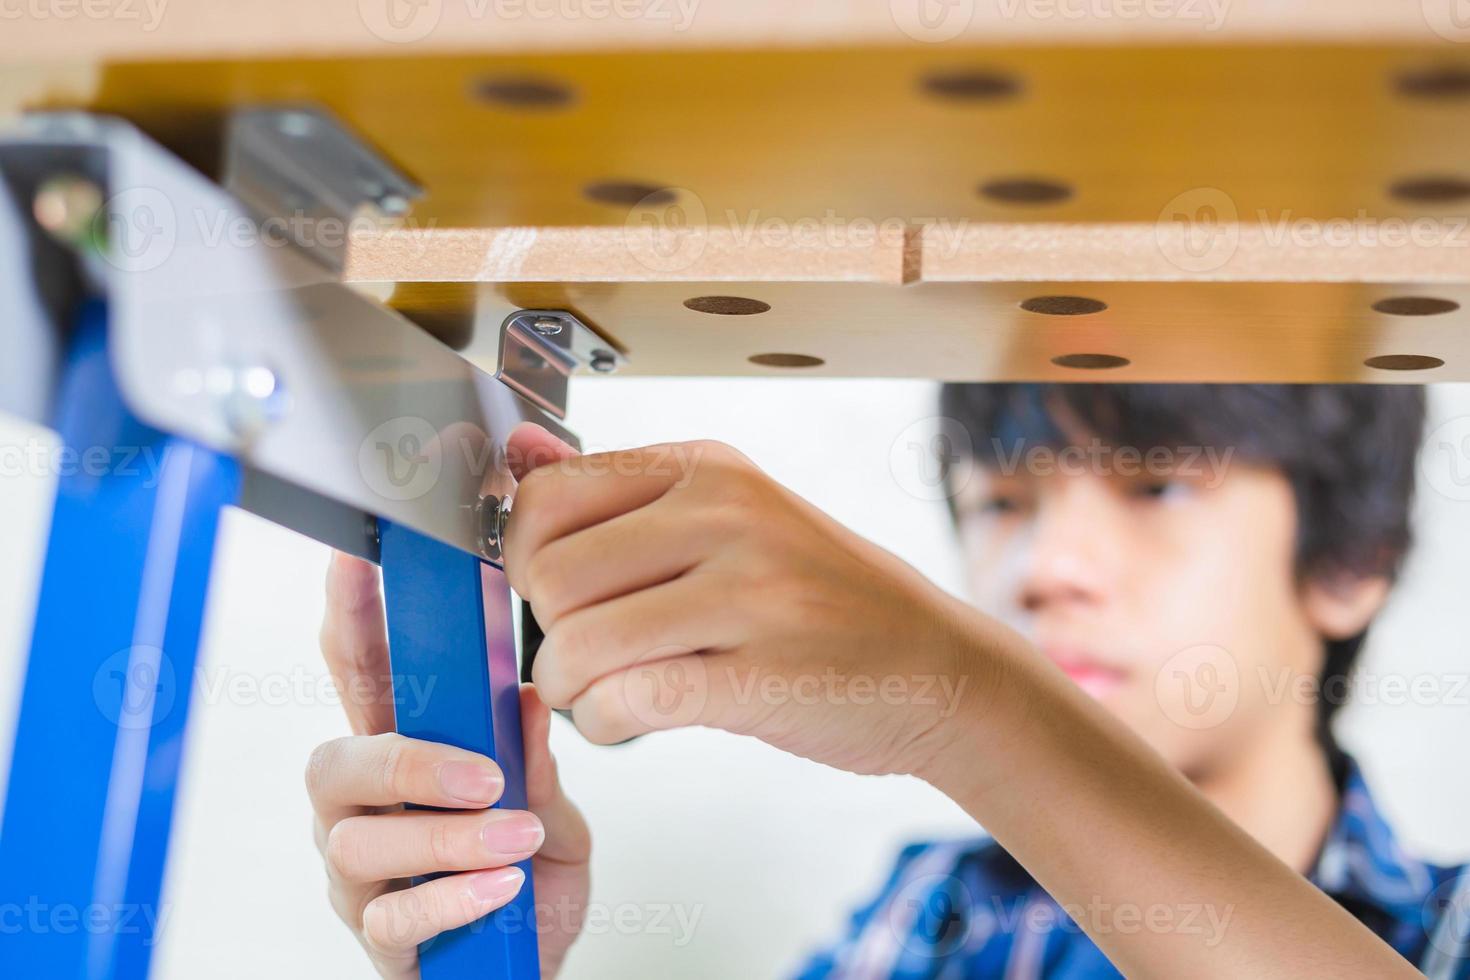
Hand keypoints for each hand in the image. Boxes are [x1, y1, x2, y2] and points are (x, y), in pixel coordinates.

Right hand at [309, 554, 590, 978]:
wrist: (533, 974)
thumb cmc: (529, 888)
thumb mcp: (552, 817)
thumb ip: (537, 765)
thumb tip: (534, 700)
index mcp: (403, 756)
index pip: (363, 677)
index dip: (351, 619)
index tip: (355, 561)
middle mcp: (364, 810)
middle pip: (335, 760)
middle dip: (408, 760)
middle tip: (484, 774)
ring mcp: (360, 876)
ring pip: (360, 841)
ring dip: (447, 837)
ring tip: (514, 840)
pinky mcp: (377, 939)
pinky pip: (391, 916)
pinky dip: (451, 897)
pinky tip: (498, 891)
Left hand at [502, 423, 995, 776]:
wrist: (939, 665)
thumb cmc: (824, 599)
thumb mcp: (735, 517)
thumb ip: (626, 493)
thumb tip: (521, 452)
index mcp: (710, 469)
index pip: (547, 496)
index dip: (523, 558)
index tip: (556, 596)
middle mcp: (728, 515)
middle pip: (547, 572)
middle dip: (545, 631)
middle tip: (582, 657)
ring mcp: (751, 593)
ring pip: (578, 644)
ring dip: (570, 689)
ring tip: (604, 694)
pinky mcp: (763, 675)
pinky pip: (627, 701)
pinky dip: (605, 724)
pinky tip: (628, 722)